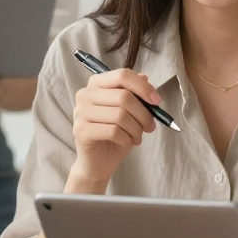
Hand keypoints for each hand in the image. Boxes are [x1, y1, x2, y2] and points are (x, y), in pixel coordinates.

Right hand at [69, 68, 158, 189]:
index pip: (122, 75)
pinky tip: (127, 143)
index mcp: (96, 84)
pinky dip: (127, 139)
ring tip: (138, 137)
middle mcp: (85, 95)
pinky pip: (113, 131)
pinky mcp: (81, 131)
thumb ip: (134, 93)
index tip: (156, 101)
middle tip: (150, 126)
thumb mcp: (128, 111)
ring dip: (136, 129)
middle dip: (143, 114)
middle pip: (124, 96)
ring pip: (120, 115)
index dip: (143, 88)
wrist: (97, 162)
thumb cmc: (114, 134)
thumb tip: (144, 78)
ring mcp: (81, 112)